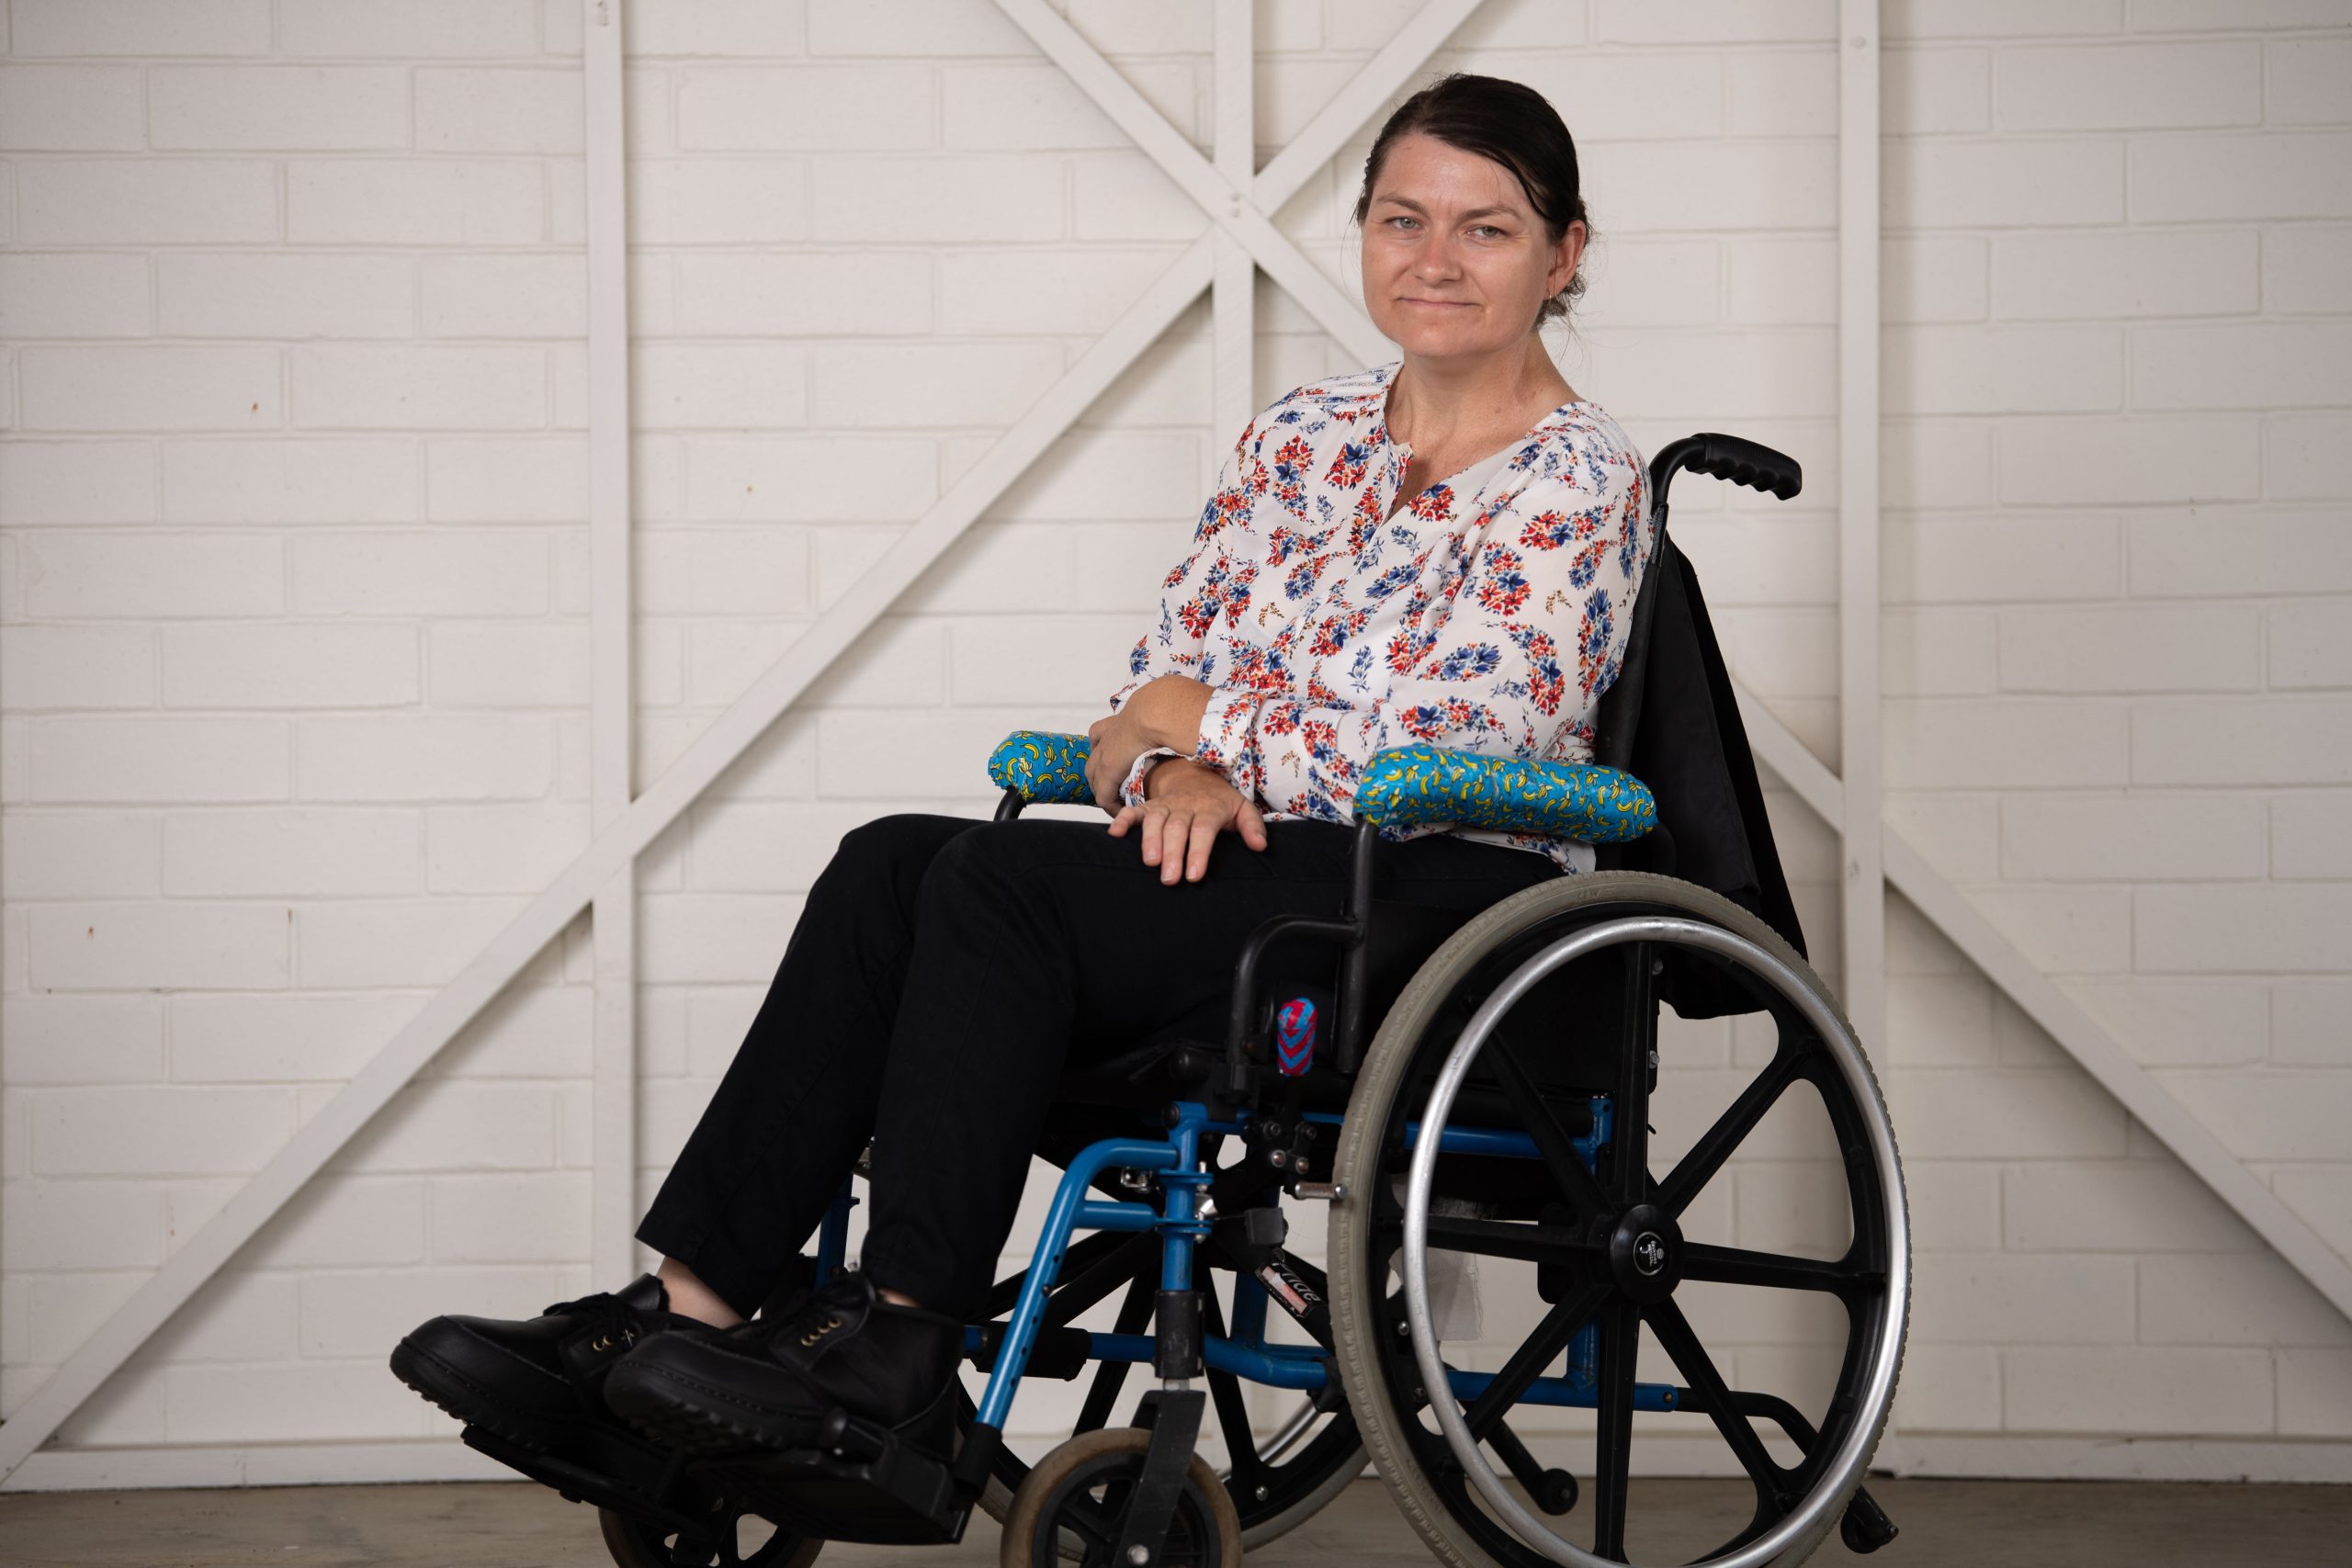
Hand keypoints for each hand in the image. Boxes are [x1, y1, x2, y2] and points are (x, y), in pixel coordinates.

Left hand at [1085, 675, 1212, 810]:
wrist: (1160, 710)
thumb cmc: (1169, 708)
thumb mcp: (1164, 711)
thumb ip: (1169, 717)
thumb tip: (1189, 713)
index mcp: (1120, 720)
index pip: (1101, 733)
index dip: (1105, 747)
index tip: (1117, 760)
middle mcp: (1107, 736)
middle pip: (1094, 758)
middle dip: (1099, 773)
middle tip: (1112, 787)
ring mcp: (1104, 753)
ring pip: (1094, 777)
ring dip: (1105, 790)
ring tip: (1117, 803)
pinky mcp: (1108, 770)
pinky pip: (1104, 794)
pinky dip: (1110, 805)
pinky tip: (1120, 812)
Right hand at [1106, 759, 1269, 884]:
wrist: (1196, 774)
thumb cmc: (1220, 800)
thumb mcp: (1241, 808)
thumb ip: (1252, 826)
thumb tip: (1260, 846)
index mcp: (1209, 808)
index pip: (1204, 829)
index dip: (1199, 852)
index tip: (1195, 875)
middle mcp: (1185, 806)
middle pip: (1177, 828)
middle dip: (1173, 853)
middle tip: (1170, 878)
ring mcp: (1164, 805)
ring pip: (1155, 820)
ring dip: (1150, 840)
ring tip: (1149, 862)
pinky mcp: (1148, 807)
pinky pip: (1133, 811)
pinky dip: (1122, 820)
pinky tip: (1114, 833)